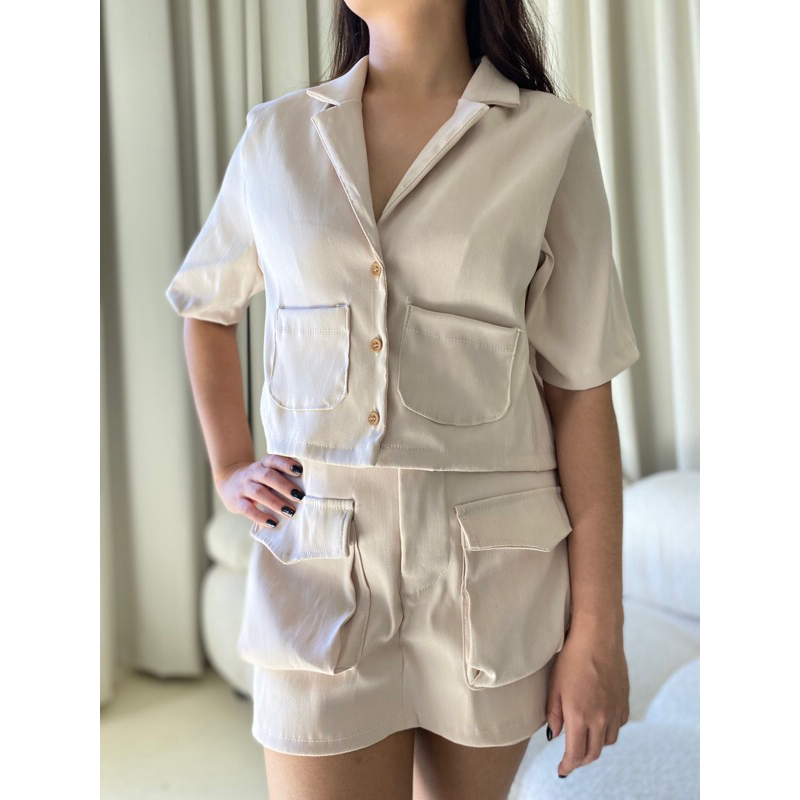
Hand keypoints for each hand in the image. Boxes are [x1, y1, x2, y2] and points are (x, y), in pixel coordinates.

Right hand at [214, 455, 304, 527]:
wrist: (229, 482)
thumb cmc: (259, 479)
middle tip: (300, 496)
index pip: (274, 460)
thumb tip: (310, 485)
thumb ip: (283, 475)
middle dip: (284, 486)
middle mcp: (252, 473)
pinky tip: (273, 522)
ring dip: (276, 502)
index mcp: (263, 463)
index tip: (300, 470)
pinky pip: (247, 509)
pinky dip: (260, 517)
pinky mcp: (236, 502)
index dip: (286, 464)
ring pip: (258, 492)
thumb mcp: (268, 472)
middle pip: (267, 476)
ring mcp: (243, 487)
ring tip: (291, 512)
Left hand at [545, 616, 629, 777]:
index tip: (561, 770)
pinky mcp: (624, 701)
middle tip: (571, 758)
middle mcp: (600, 718)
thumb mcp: (554, 686)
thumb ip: (553, 714)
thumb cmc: (571, 657)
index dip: (567, 765)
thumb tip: (554, 736)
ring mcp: (615, 710)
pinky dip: (608, 729)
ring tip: (585, 738)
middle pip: (593, 752)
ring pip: (608, 741)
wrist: (598, 636)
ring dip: (596, 745)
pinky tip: (600, 721)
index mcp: (580, 715)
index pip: (575, 754)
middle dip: (581, 759)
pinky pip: (618, 725)